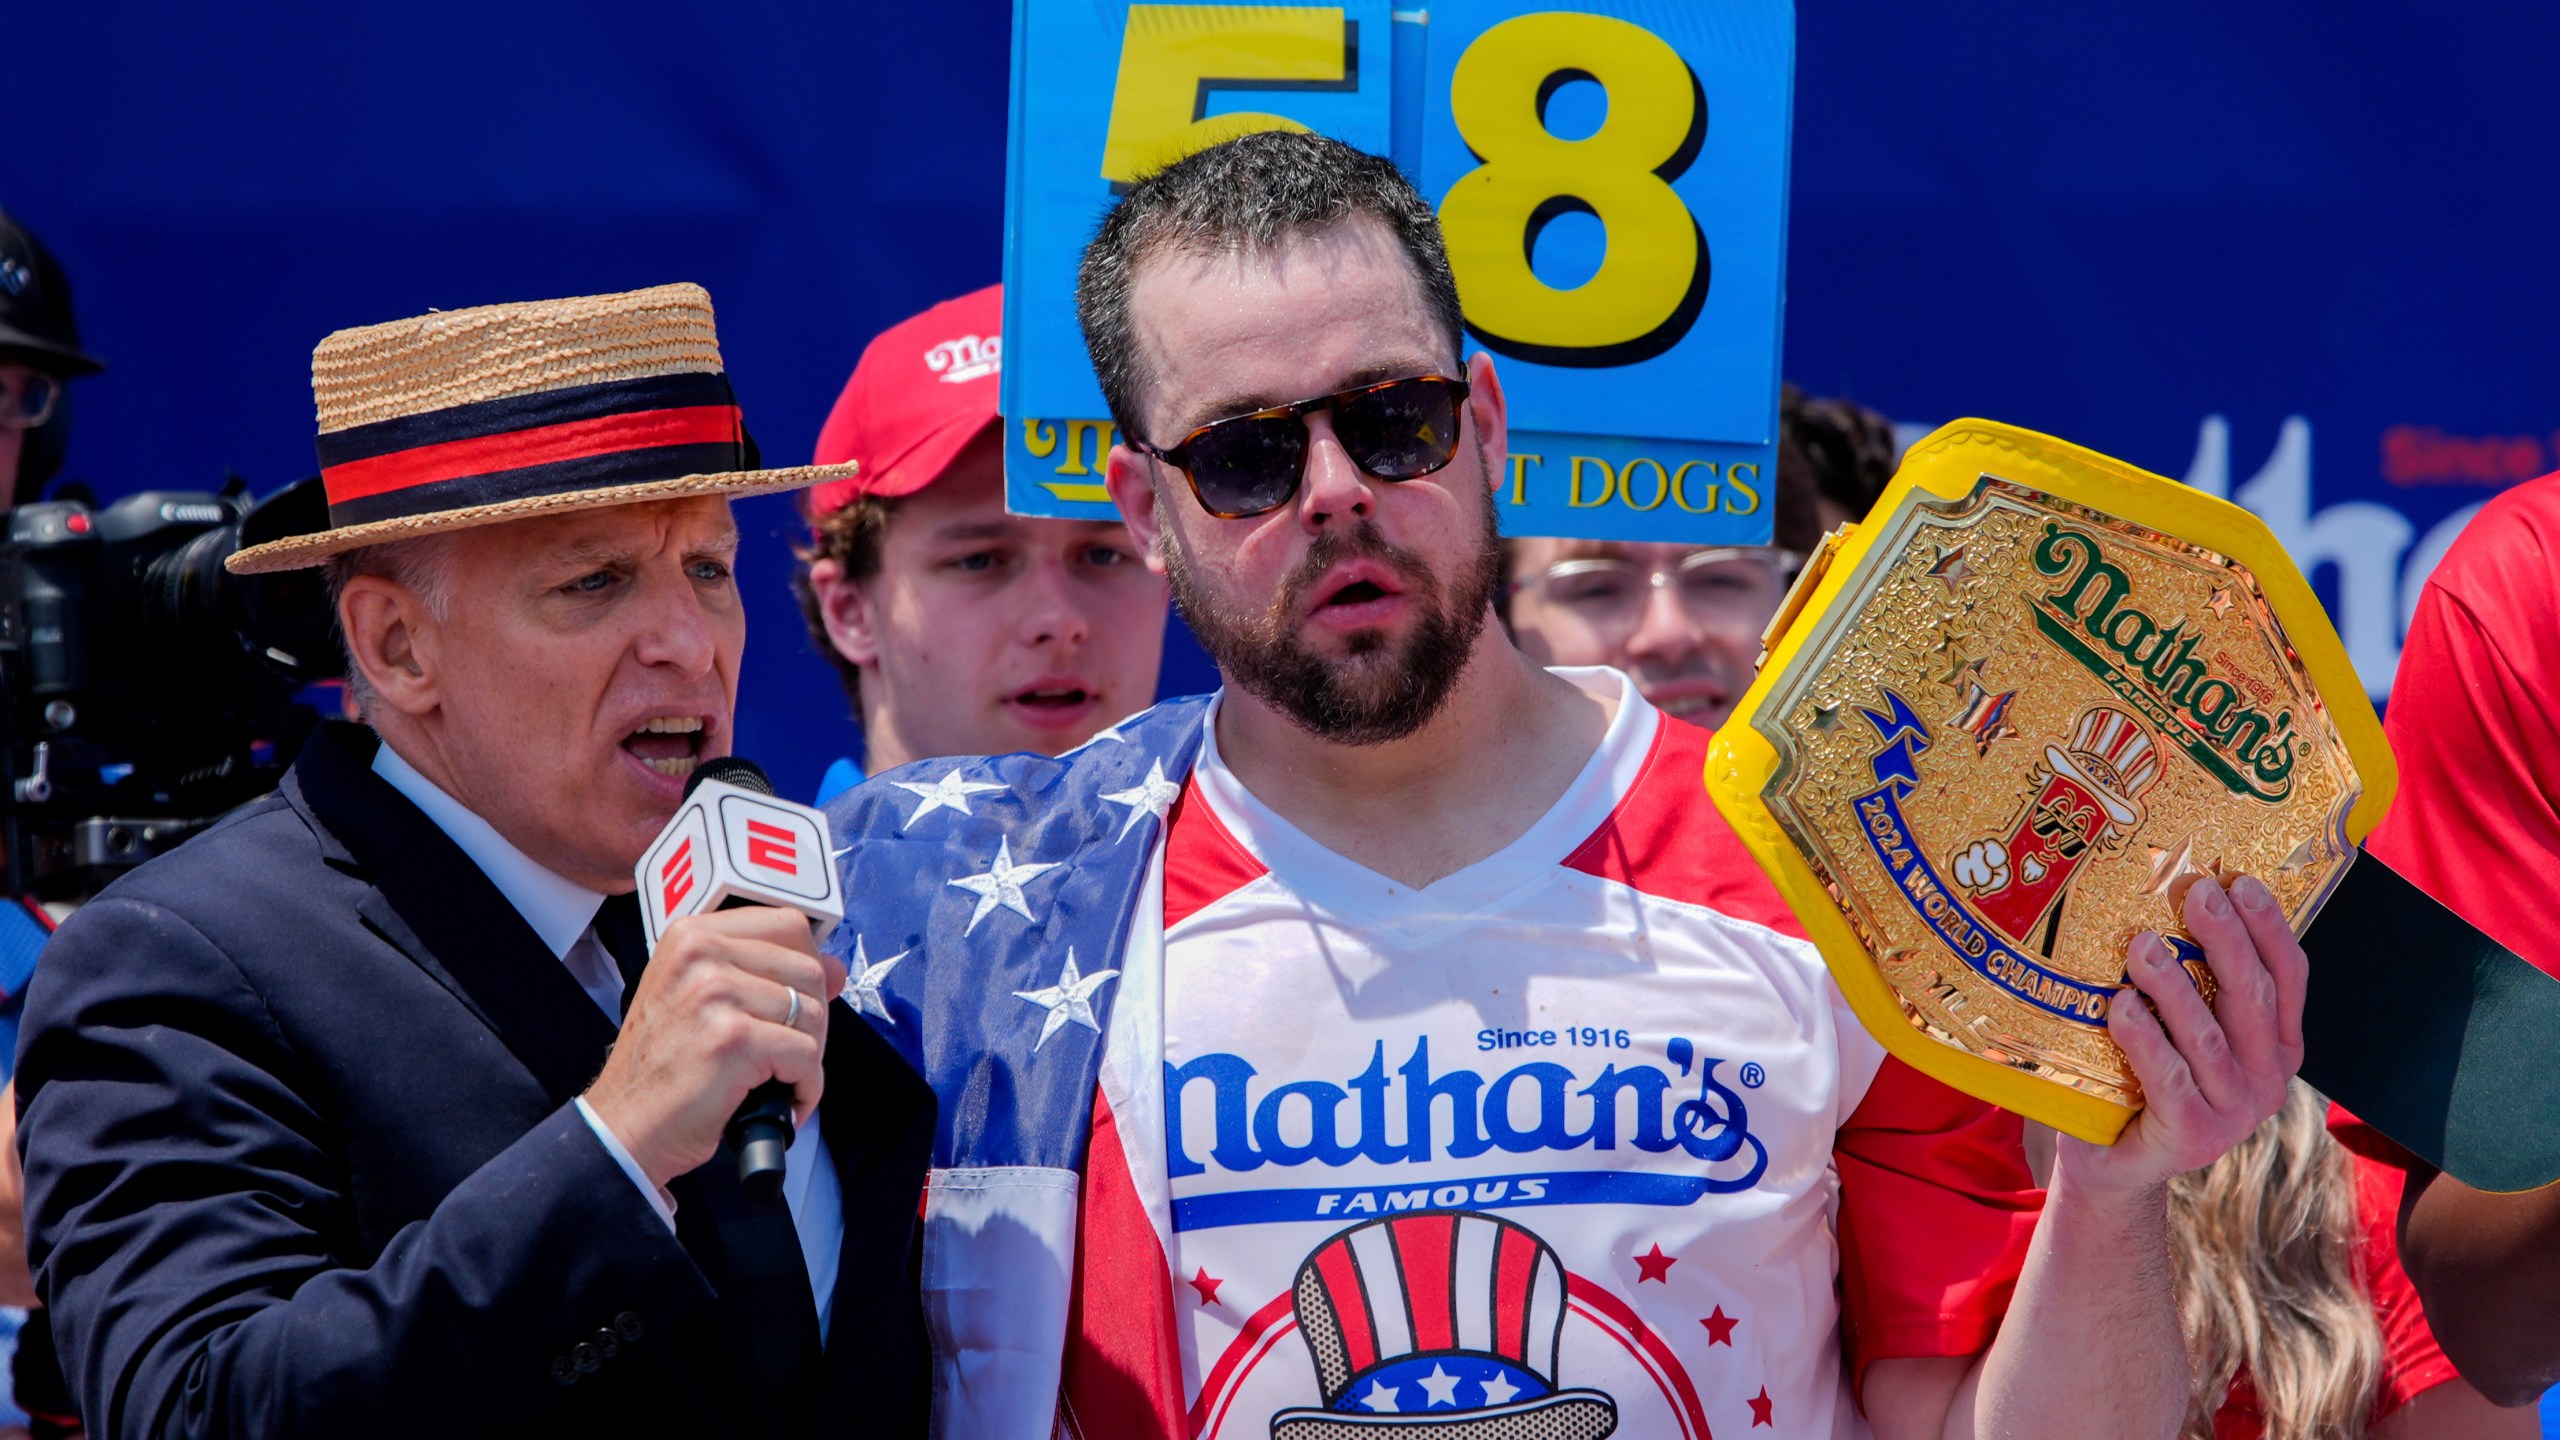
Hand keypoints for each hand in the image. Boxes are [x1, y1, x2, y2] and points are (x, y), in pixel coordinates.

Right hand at [581, 907, 845, 1190]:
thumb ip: (768, 974)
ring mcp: (715, 993)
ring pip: (812, 1014)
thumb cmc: (665, 1068)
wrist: (625, 1126)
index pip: (789, 925)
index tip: (799, 1003)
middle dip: (813, 1020)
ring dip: (809, 1057)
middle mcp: (701, 953)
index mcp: (693, 934)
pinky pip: (806, 1056)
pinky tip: (784, 1099)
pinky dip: (806, 1087)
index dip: (807, 969)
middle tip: (788, 1054)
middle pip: (808, 971)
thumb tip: (837, 968)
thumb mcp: (705, 1001)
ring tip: (779, 1078)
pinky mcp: (733, 1039)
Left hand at [2055, 874, 2303, 1199]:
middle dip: (2226, 939)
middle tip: (2194, 893)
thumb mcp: (2178, 1028)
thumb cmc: (2143, 1080)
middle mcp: (2267, 1079)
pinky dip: (2145, 1039)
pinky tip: (2121, 1005)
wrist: (2114, 1162)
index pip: (2288, 978)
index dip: (2269, 928)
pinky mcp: (2194, 1136)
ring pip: (2208, 1037)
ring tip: (2141, 945)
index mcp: (2276, 1047)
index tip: (2241, 881)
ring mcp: (2234, 1113)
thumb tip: (2167, 896)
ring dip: (2175, 986)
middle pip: (2252, 997)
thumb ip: (2192, 982)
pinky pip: (2170, 1078)